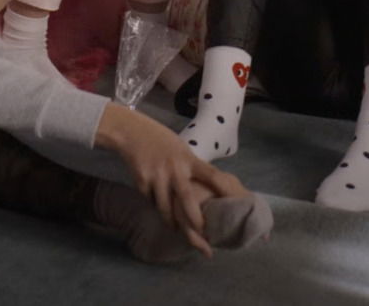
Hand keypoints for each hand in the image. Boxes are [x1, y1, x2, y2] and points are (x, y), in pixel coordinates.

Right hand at [96, 103, 246, 256]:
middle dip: (195, 222)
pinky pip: (150, 201)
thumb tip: (211, 187)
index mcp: (189, 159)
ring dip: (171, 222)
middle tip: (202, 236)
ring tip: (176, 228)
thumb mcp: (182, 150)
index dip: (225, 191)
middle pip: (187, 201)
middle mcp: (175, 168)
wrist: (132, 132)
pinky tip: (155, 204)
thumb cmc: (162, 141)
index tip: (236, 206)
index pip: (212, 176)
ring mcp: (157, 175)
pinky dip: (154, 206)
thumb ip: (193, 168)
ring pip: (165, 209)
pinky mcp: (141, 181)